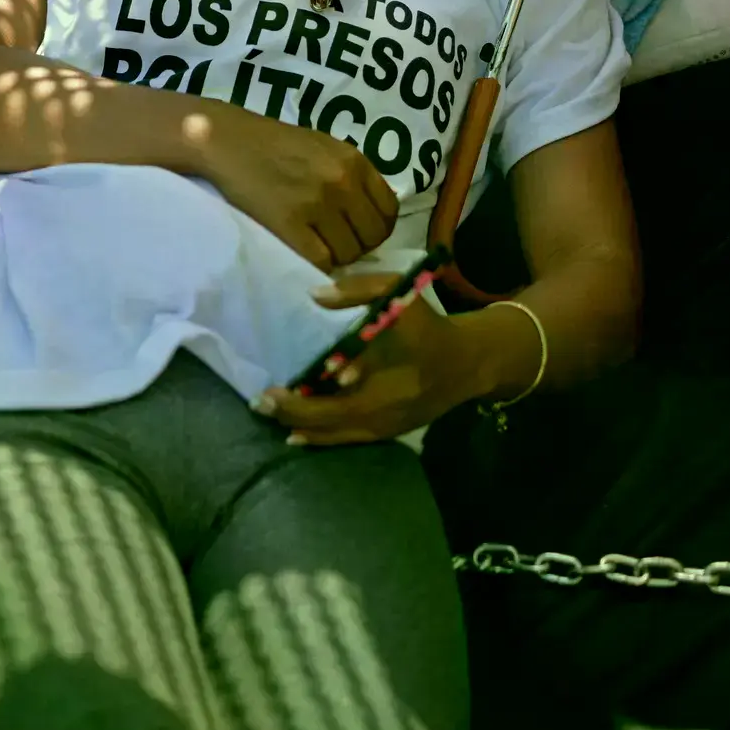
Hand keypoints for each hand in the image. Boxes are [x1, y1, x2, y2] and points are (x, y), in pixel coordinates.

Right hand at [189, 102, 398, 269]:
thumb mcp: (325, 147)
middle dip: (358, 245)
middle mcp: (342, 182)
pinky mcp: (290, 223)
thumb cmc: (275, 144)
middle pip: (372, 236)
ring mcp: (317, 204)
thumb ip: (351, 175)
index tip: (358, 230)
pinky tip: (303, 250)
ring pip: (348, 253)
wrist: (228, 141)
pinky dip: (317, 263)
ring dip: (336, 256)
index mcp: (354, 161)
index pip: (389, 211)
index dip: (377, 227)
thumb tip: (369, 213)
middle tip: (336, 242)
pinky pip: (321, 260)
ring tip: (316, 244)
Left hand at [256, 272, 489, 445]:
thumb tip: (315, 295)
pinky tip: (294, 435)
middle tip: (261, 399)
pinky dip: (321, 438)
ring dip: (303, 426)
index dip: (353, 374)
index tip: (326, 374)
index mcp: (400, 368)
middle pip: (342, 413)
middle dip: (300, 409)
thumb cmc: (427, 326)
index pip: (372, 376)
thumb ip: (359, 290)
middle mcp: (391, 403)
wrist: (468, 364)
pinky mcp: (389, 433)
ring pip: (341, 433)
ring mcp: (390, 424)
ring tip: (266, 413)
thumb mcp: (400, 295)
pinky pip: (349, 440)